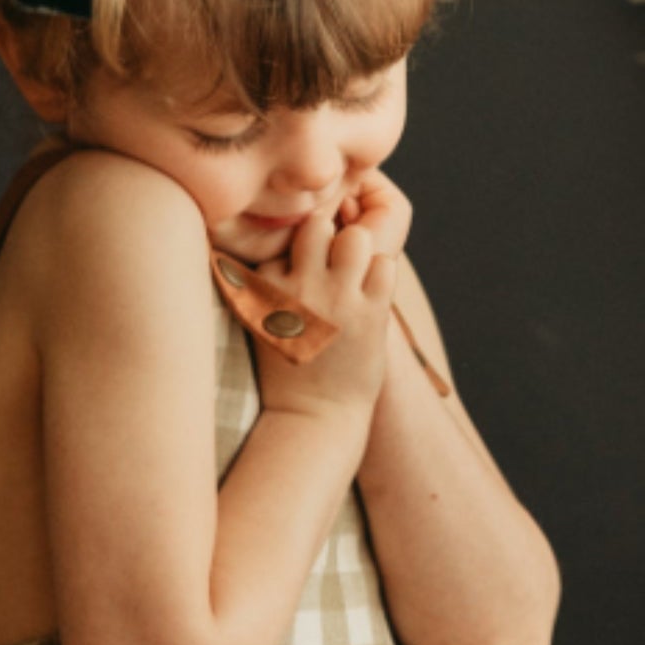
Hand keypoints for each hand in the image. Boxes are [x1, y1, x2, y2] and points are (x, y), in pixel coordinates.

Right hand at [248, 170, 409, 418]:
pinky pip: (385, 266)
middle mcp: (298, 289)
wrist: (313, 418)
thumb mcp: (259, 324)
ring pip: (355, 238)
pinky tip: (372, 296)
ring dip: (359, 252)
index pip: (279, 244)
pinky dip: (382, 276)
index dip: (294, 257)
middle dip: (328, 237)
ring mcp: (337, 300)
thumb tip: (278, 247)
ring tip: (355, 276)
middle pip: (316, 226)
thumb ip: (267, 286)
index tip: (300, 279)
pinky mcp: (371, 315)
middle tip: (333, 264)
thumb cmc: (286, 372)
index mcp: (263, 290)